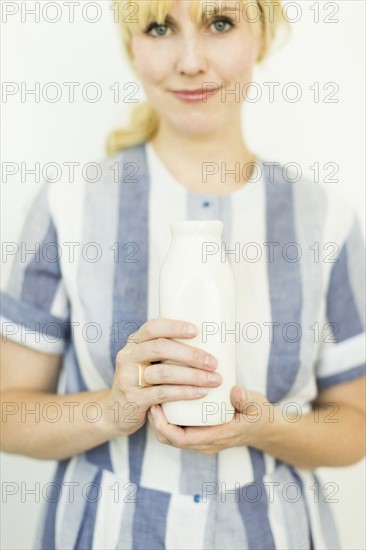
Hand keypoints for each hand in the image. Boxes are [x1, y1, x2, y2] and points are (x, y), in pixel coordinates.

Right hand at [101, 318, 221, 436]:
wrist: (115, 412)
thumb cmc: (143, 382)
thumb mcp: (148, 361)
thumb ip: (167, 351)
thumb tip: (208, 341)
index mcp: (135, 342)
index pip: (153, 327)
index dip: (175, 326)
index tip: (196, 331)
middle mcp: (128, 356)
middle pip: (160, 348)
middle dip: (191, 354)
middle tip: (213, 362)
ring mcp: (128, 377)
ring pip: (163, 372)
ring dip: (193, 376)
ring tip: (214, 379)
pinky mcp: (132, 398)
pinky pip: (162, 393)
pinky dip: (184, 393)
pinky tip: (200, 393)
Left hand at [147, 385, 269, 454]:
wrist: (263, 427)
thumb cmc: (258, 414)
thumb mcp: (256, 405)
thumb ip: (246, 399)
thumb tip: (235, 391)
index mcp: (218, 437)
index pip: (182, 439)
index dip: (164, 426)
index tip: (156, 406)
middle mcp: (206, 443)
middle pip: (172, 440)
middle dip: (156, 423)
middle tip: (150, 398)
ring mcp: (202, 439)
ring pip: (173, 436)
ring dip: (160, 421)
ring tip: (154, 397)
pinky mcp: (201, 433)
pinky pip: (179, 430)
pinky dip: (169, 419)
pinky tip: (165, 399)